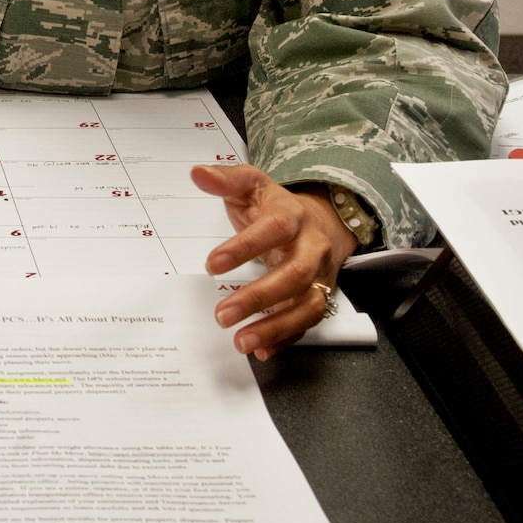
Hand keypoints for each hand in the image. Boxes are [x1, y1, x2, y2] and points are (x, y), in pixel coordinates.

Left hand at [195, 164, 357, 359]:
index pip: (273, 231)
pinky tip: (261, 349)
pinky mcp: (319, 296)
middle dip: (258, 297)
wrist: (323, 220)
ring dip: (275, 327)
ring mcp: (319, 275)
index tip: (211, 264)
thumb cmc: (277, 206)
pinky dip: (287, 338)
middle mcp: (312, 248)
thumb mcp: (252, 184)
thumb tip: (199, 173)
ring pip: (307, 306)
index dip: (244, 248)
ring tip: (241, 341)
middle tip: (222, 314)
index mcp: (293, 217)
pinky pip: (308, 322)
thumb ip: (226, 179)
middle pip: (294, 275)